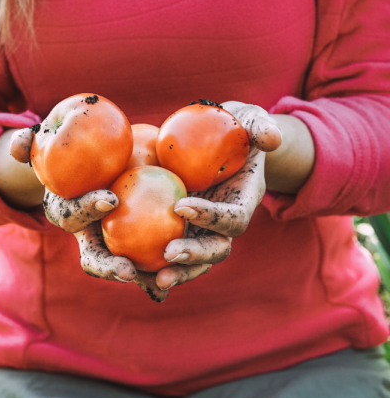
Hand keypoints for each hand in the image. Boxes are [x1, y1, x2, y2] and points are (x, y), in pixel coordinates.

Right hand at [12, 128, 175, 297]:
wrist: (99, 168)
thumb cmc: (75, 153)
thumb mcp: (50, 143)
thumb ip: (30, 141)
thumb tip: (18, 144)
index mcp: (66, 213)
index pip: (70, 215)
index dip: (87, 208)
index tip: (110, 198)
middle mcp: (88, 237)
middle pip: (94, 260)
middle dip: (109, 267)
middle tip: (127, 269)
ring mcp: (113, 247)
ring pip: (124, 270)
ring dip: (141, 279)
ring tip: (160, 282)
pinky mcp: (139, 248)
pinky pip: (151, 265)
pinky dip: (164, 275)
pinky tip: (181, 278)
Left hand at [155, 101, 281, 290]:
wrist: (214, 142)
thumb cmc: (231, 127)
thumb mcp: (247, 119)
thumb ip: (260, 126)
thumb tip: (271, 139)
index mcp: (242, 202)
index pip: (232, 218)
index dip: (212, 217)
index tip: (182, 206)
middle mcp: (223, 225)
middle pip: (215, 250)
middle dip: (194, 255)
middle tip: (168, 253)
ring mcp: (201, 232)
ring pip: (191, 262)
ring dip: (174, 272)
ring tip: (151, 279)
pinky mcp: (179, 232)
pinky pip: (164, 252)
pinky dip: (150, 265)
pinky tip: (126, 269)